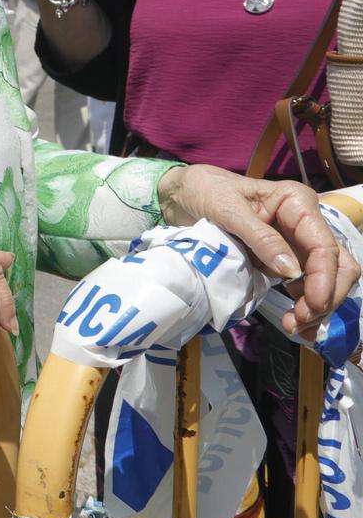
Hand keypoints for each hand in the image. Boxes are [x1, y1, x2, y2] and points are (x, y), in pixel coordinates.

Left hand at [158, 165, 360, 333]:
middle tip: (300, 320)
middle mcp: (304, 224)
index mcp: (297, 204)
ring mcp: (294, 244)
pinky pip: (303, 286)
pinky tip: (294, 323)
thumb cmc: (205, 191)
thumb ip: (261, 238)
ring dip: (316, 306)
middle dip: (325, 296)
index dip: (324, 278)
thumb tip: (292, 272)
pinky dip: (303, 306)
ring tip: (295, 326)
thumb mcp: (228, 210)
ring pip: (324, 280)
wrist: (182, 193)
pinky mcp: (281, 261)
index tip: (312, 304)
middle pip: (336, 265)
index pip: (324, 246)